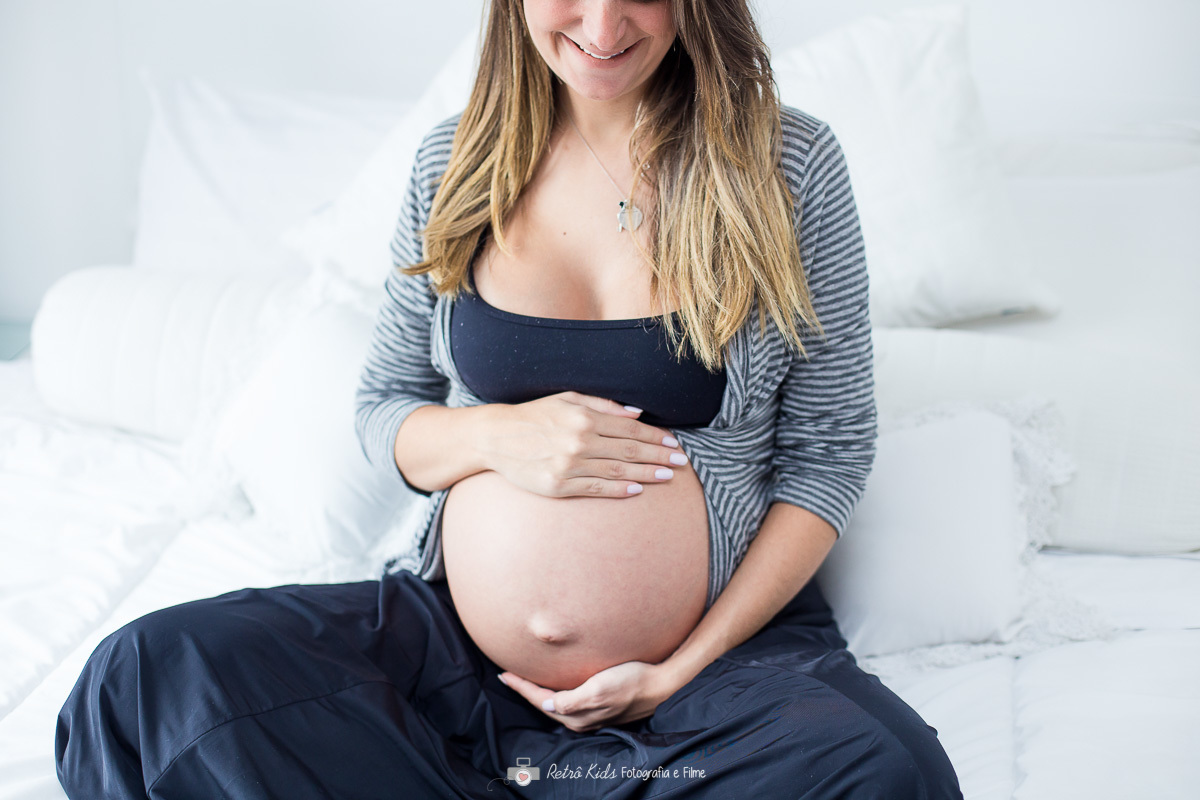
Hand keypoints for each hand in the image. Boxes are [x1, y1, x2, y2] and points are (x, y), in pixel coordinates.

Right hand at [480, 391, 688, 498]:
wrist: (496, 438)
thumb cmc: (535, 415)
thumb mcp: (568, 399)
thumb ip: (604, 405)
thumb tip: (638, 413)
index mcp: (583, 418)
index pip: (630, 430)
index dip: (656, 437)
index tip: (674, 443)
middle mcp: (579, 441)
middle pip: (629, 452)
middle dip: (659, 457)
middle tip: (682, 463)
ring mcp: (569, 466)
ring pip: (617, 473)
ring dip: (647, 475)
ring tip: (668, 476)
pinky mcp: (559, 486)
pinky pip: (596, 490)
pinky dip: (619, 491)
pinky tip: (637, 491)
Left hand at [498, 660, 677, 732]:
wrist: (659, 685)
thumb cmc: (630, 681)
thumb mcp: (599, 688)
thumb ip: (571, 700)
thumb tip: (546, 705)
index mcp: (576, 715)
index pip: (540, 700)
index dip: (521, 687)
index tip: (504, 674)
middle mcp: (580, 719)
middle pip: (544, 704)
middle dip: (526, 691)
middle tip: (509, 675)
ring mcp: (590, 714)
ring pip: (555, 704)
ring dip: (539, 693)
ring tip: (526, 679)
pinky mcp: (599, 707)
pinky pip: (569, 702)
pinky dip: (555, 693)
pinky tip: (555, 685)